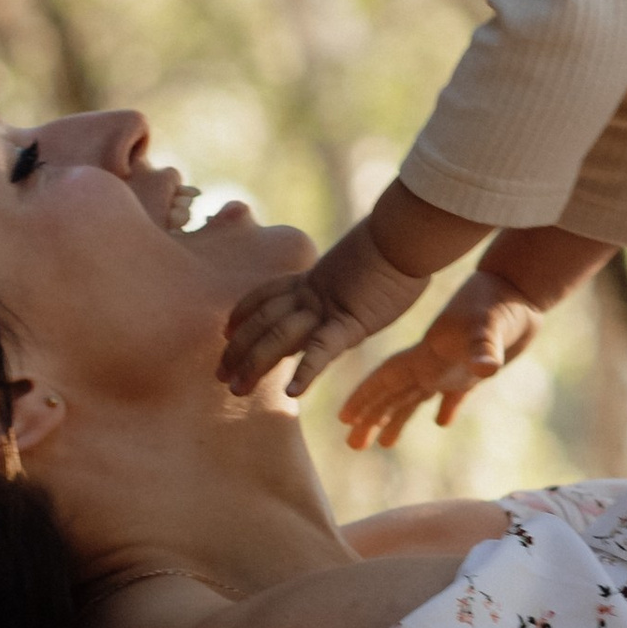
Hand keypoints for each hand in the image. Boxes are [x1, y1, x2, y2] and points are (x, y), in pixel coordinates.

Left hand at [220, 227, 430, 399]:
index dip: (243, 313)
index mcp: (313, 278)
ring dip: (254, 364)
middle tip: (219, 375)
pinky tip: (291, 393)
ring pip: (278, 337)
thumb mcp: (364, 264)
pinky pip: (322, 349)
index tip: (226, 332)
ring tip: (237, 390)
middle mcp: (311, 293)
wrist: (406, 234)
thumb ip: (351, 276)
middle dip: (238, 349)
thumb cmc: (396, 246)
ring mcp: (327, 307)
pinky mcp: (350, 321)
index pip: (266, 296)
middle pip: (263, 321)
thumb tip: (361, 276)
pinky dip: (306, 371)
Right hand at [337, 266, 543, 448]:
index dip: (365, 398)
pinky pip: (455, 394)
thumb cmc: (502, 302)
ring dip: (399, 418)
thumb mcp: (492, 325)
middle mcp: (434, 362)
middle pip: (394, 394)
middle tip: (353, 446)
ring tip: (386, 444)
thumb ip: (484, 347)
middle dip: (372, 418)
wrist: (519, 287)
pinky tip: (441, 421)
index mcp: (428, 355)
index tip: (344, 419)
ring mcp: (453, 365)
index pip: (387, 380)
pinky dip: (446, 407)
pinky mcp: (475, 368)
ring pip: (417, 396)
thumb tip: (487, 369)